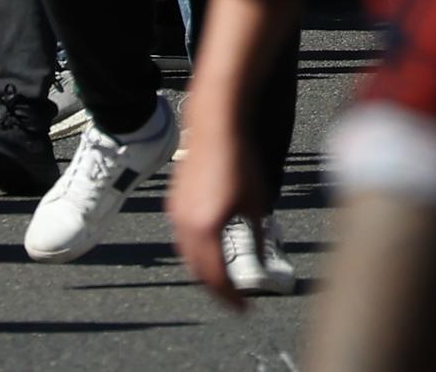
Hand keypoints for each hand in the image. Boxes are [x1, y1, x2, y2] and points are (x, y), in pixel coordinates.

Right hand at [167, 101, 247, 307]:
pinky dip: (195, 252)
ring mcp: (176, 214)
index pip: (217, 279)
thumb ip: (257, 237)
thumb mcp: (256, 203)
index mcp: (207, 230)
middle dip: (216, 290)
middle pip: (198, 272)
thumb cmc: (239, 161)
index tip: (244, 309)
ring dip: (203, 272)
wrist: (216, 126)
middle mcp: (186, 226)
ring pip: (187, 256)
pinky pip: (182, 239)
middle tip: (234, 300)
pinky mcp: (174, 203)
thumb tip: (261, 261)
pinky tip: (209, 251)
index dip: (231, 299)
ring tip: (223, 280)